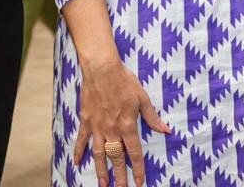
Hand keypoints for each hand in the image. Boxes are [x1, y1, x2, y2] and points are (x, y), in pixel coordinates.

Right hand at [74, 60, 169, 186]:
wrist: (101, 68)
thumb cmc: (124, 80)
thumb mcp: (142, 97)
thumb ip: (152, 117)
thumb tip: (166, 130)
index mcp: (127, 125)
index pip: (134, 152)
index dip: (138, 169)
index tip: (139, 182)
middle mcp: (112, 129)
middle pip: (116, 158)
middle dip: (119, 176)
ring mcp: (97, 126)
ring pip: (98, 154)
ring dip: (100, 170)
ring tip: (103, 184)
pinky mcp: (86, 120)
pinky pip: (81, 139)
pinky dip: (78, 152)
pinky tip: (77, 163)